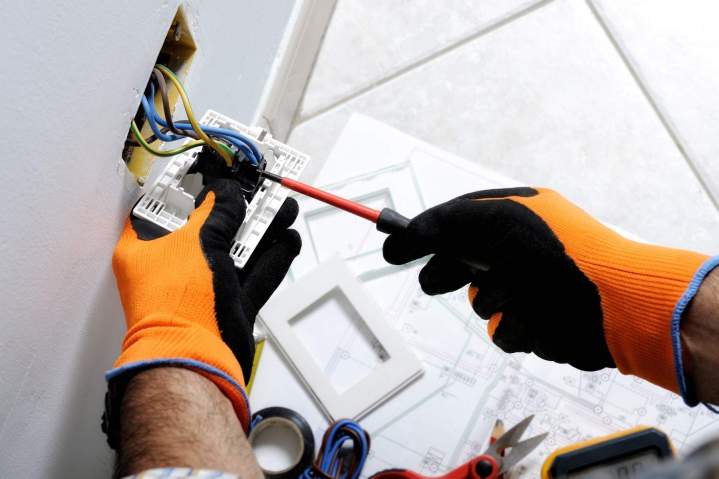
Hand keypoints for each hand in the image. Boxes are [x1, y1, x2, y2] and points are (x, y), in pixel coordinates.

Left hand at [109, 178, 299, 430]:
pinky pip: (254, 276)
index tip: (212, 173)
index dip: (187, 188)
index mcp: (146, 250)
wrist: (195, 360)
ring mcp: (203, 288)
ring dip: (263, 231)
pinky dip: (272, 259)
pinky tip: (289, 240)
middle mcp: (172, 267)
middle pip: (209, 228)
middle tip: (262, 191)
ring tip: (286, 209)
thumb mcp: (197, 243)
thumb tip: (226, 192)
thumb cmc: (178, 302)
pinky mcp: (229, 306)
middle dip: (240, 209)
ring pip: (237, 251)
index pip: (163, 208)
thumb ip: (217, 213)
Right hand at [383, 187, 708, 393]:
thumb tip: (402, 235)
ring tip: (516, 294)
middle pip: (460, 264)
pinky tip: (535, 318)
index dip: (422, 235)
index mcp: (512, 218)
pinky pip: (503, 331)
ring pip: (480, 302)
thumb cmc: (559, 251)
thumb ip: (442, 223)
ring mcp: (527, 289)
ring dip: (492, 301)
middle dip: (447, 273)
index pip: (454, 223)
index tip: (392, 247)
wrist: (613, 304)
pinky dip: (515, 326)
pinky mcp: (535, 324)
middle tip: (439, 280)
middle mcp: (518, 252)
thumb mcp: (494, 220)